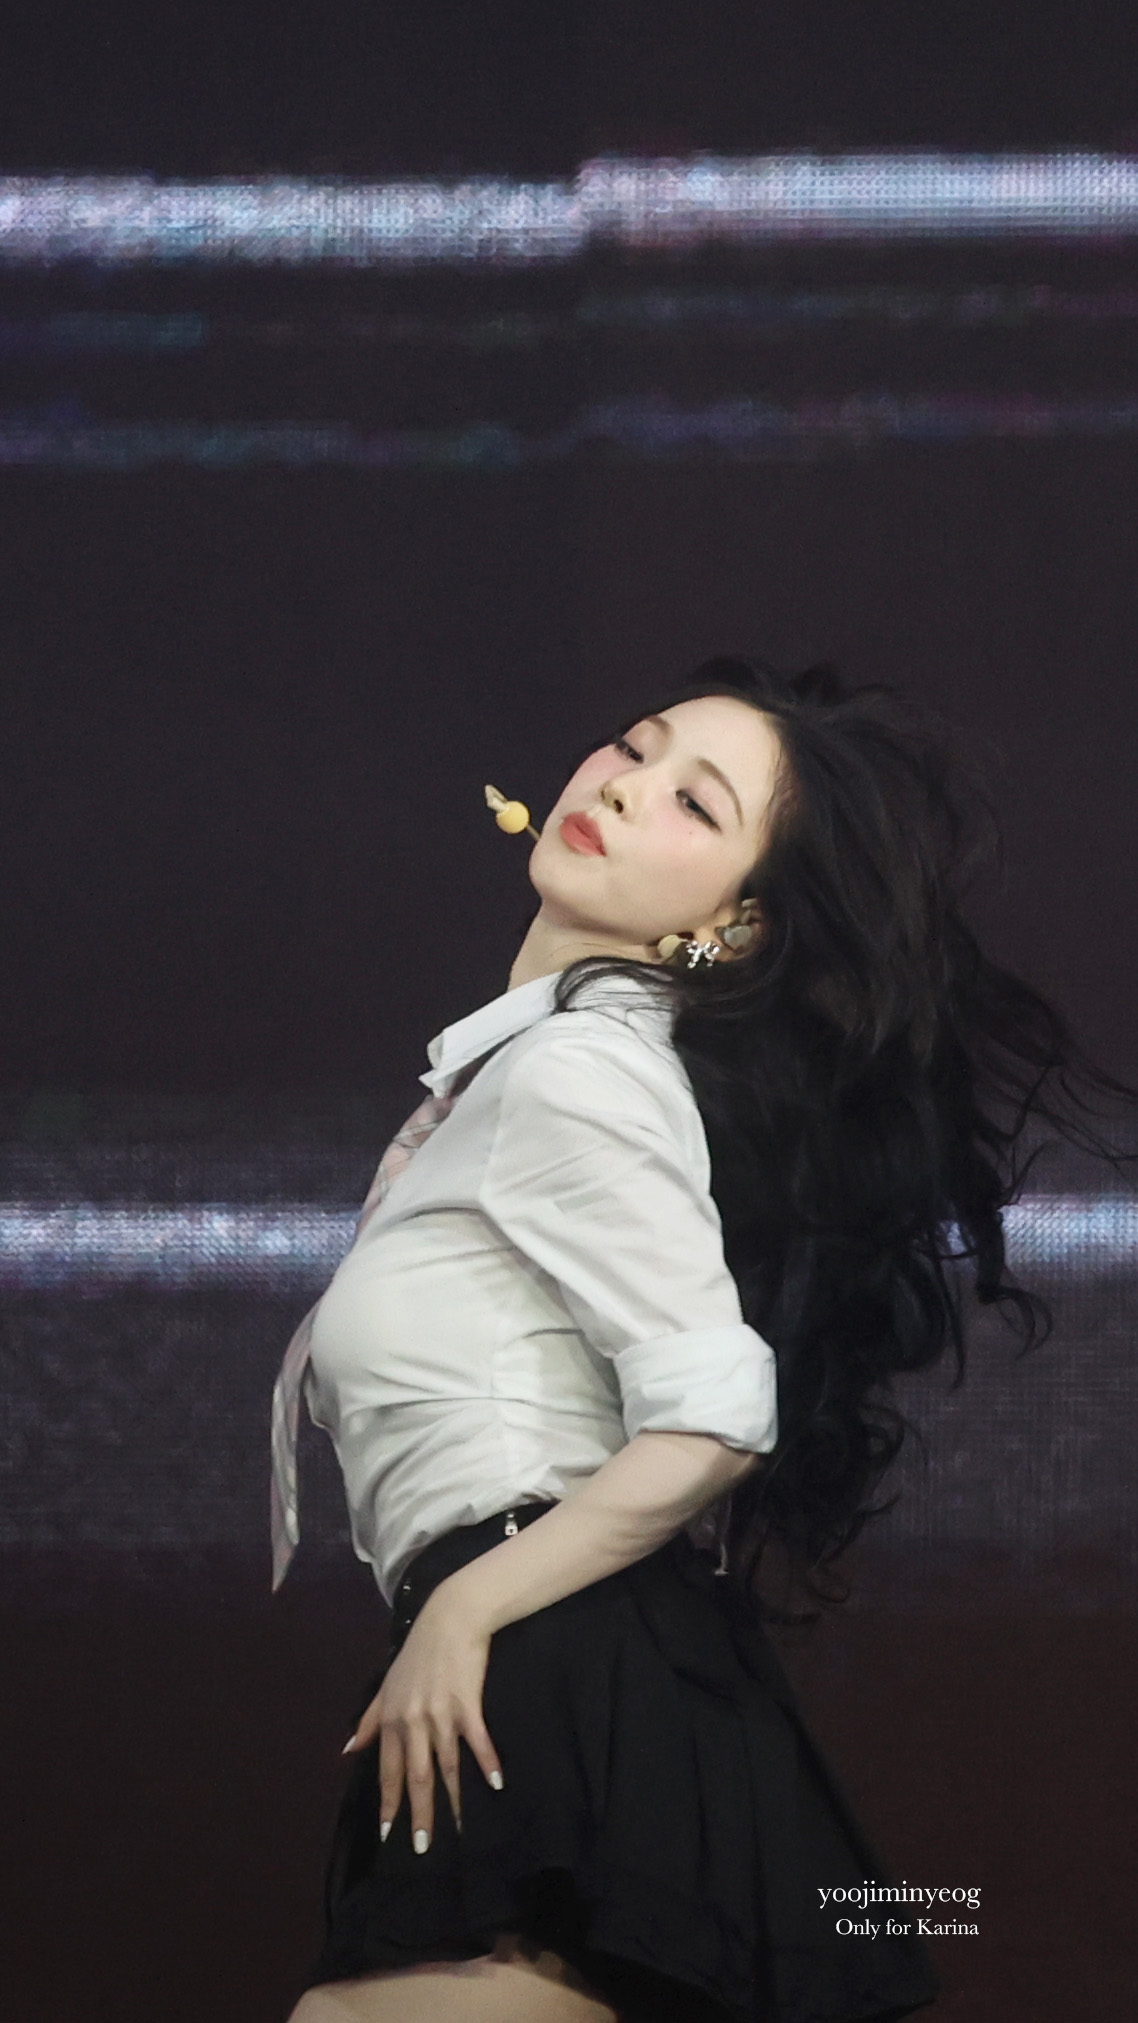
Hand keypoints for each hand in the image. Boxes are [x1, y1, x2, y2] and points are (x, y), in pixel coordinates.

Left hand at [342, 1585, 505, 1851]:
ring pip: (445, 1766)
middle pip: (416, 1776)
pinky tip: (495, 1785)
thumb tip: (348, 1750)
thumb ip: (369, 1720)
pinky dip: (486, 1762)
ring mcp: (441, 1714)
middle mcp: (414, 1722)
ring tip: (458, 1832)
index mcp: (393, 1719)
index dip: (389, 1803)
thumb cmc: (418, 1653)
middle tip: (423, 1849)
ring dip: (452, 1801)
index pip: (389, 1771)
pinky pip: (476, 1740)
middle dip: (419, 1814)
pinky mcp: (467, 1704)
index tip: (388, 1835)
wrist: (450, 1618)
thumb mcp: (387, 1685)